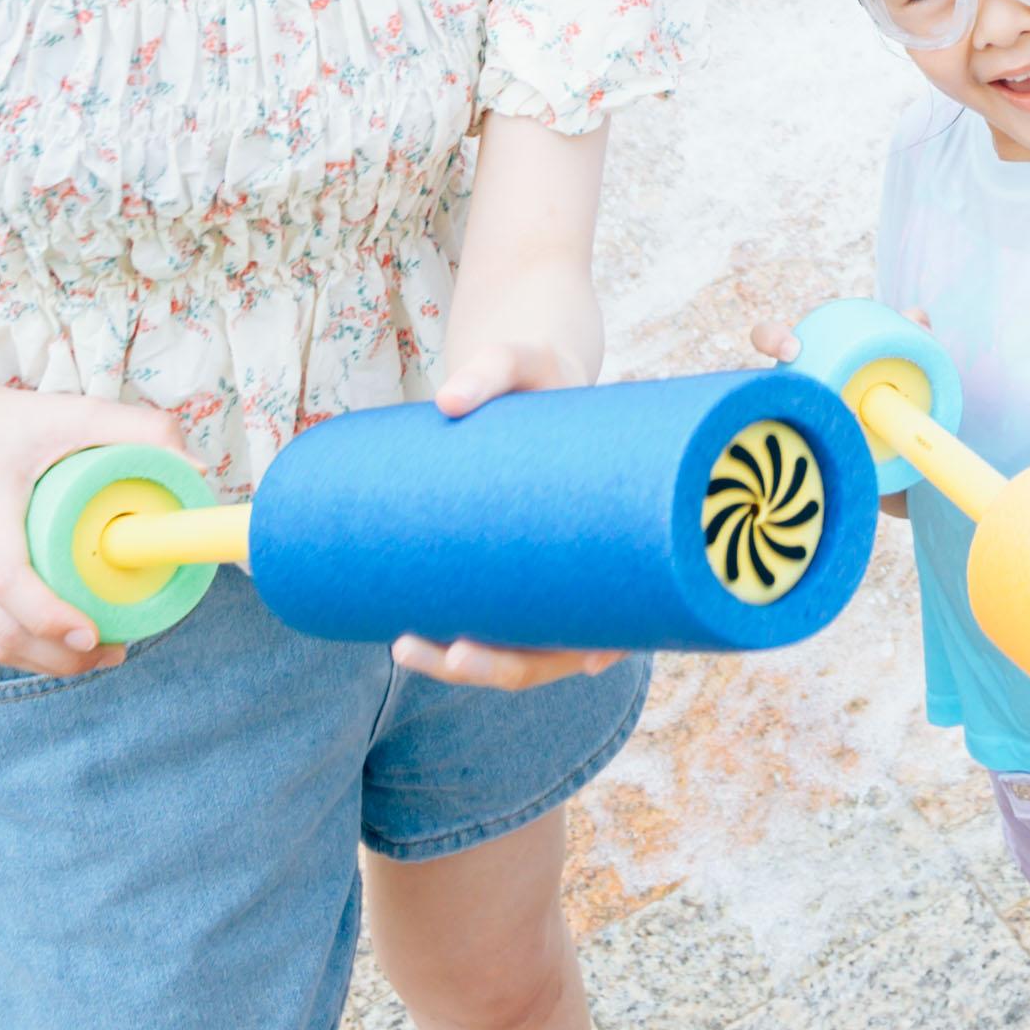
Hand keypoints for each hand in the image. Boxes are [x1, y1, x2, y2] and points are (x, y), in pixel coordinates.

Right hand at [0, 378, 194, 681]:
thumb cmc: (10, 421)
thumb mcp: (76, 411)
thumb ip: (142, 429)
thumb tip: (197, 471)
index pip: (9, 578)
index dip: (51, 617)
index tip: (95, 633)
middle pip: (3, 626)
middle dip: (60, 656)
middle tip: (113, 651)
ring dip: (46, 661)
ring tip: (98, 653)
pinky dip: (25, 647)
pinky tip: (63, 645)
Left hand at [389, 317, 627, 692]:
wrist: (531, 377)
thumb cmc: (545, 375)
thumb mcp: (531, 363)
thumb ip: (494, 368)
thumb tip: (448, 401)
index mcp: (620, 531)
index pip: (625, 612)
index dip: (606, 646)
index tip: (584, 662)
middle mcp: (582, 569)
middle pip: (554, 649)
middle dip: (503, 666)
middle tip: (451, 652)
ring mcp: (540, 576)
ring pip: (511, 647)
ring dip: (462, 663)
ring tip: (405, 645)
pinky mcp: (503, 566)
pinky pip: (483, 618)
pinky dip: (450, 638)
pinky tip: (410, 640)